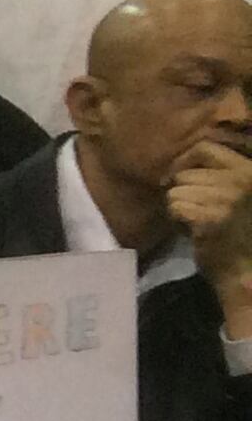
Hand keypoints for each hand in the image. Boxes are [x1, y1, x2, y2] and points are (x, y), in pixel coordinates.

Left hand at [168, 140, 251, 290]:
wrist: (247, 272)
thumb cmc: (242, 235)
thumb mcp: (238, 194)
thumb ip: (219, 176)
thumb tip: (181, 164)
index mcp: (249, 171)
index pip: (206, 148)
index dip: (184, 161)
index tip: (178, 178)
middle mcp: (241, 180)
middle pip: (185, 174)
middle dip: (183, 193)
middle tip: (197, 212)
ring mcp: (227, 197)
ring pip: (176, 191)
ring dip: (179, 208)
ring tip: (197, 222)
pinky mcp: (210, 217)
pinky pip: (175, 207)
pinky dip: (177, 221)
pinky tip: (193, 232)